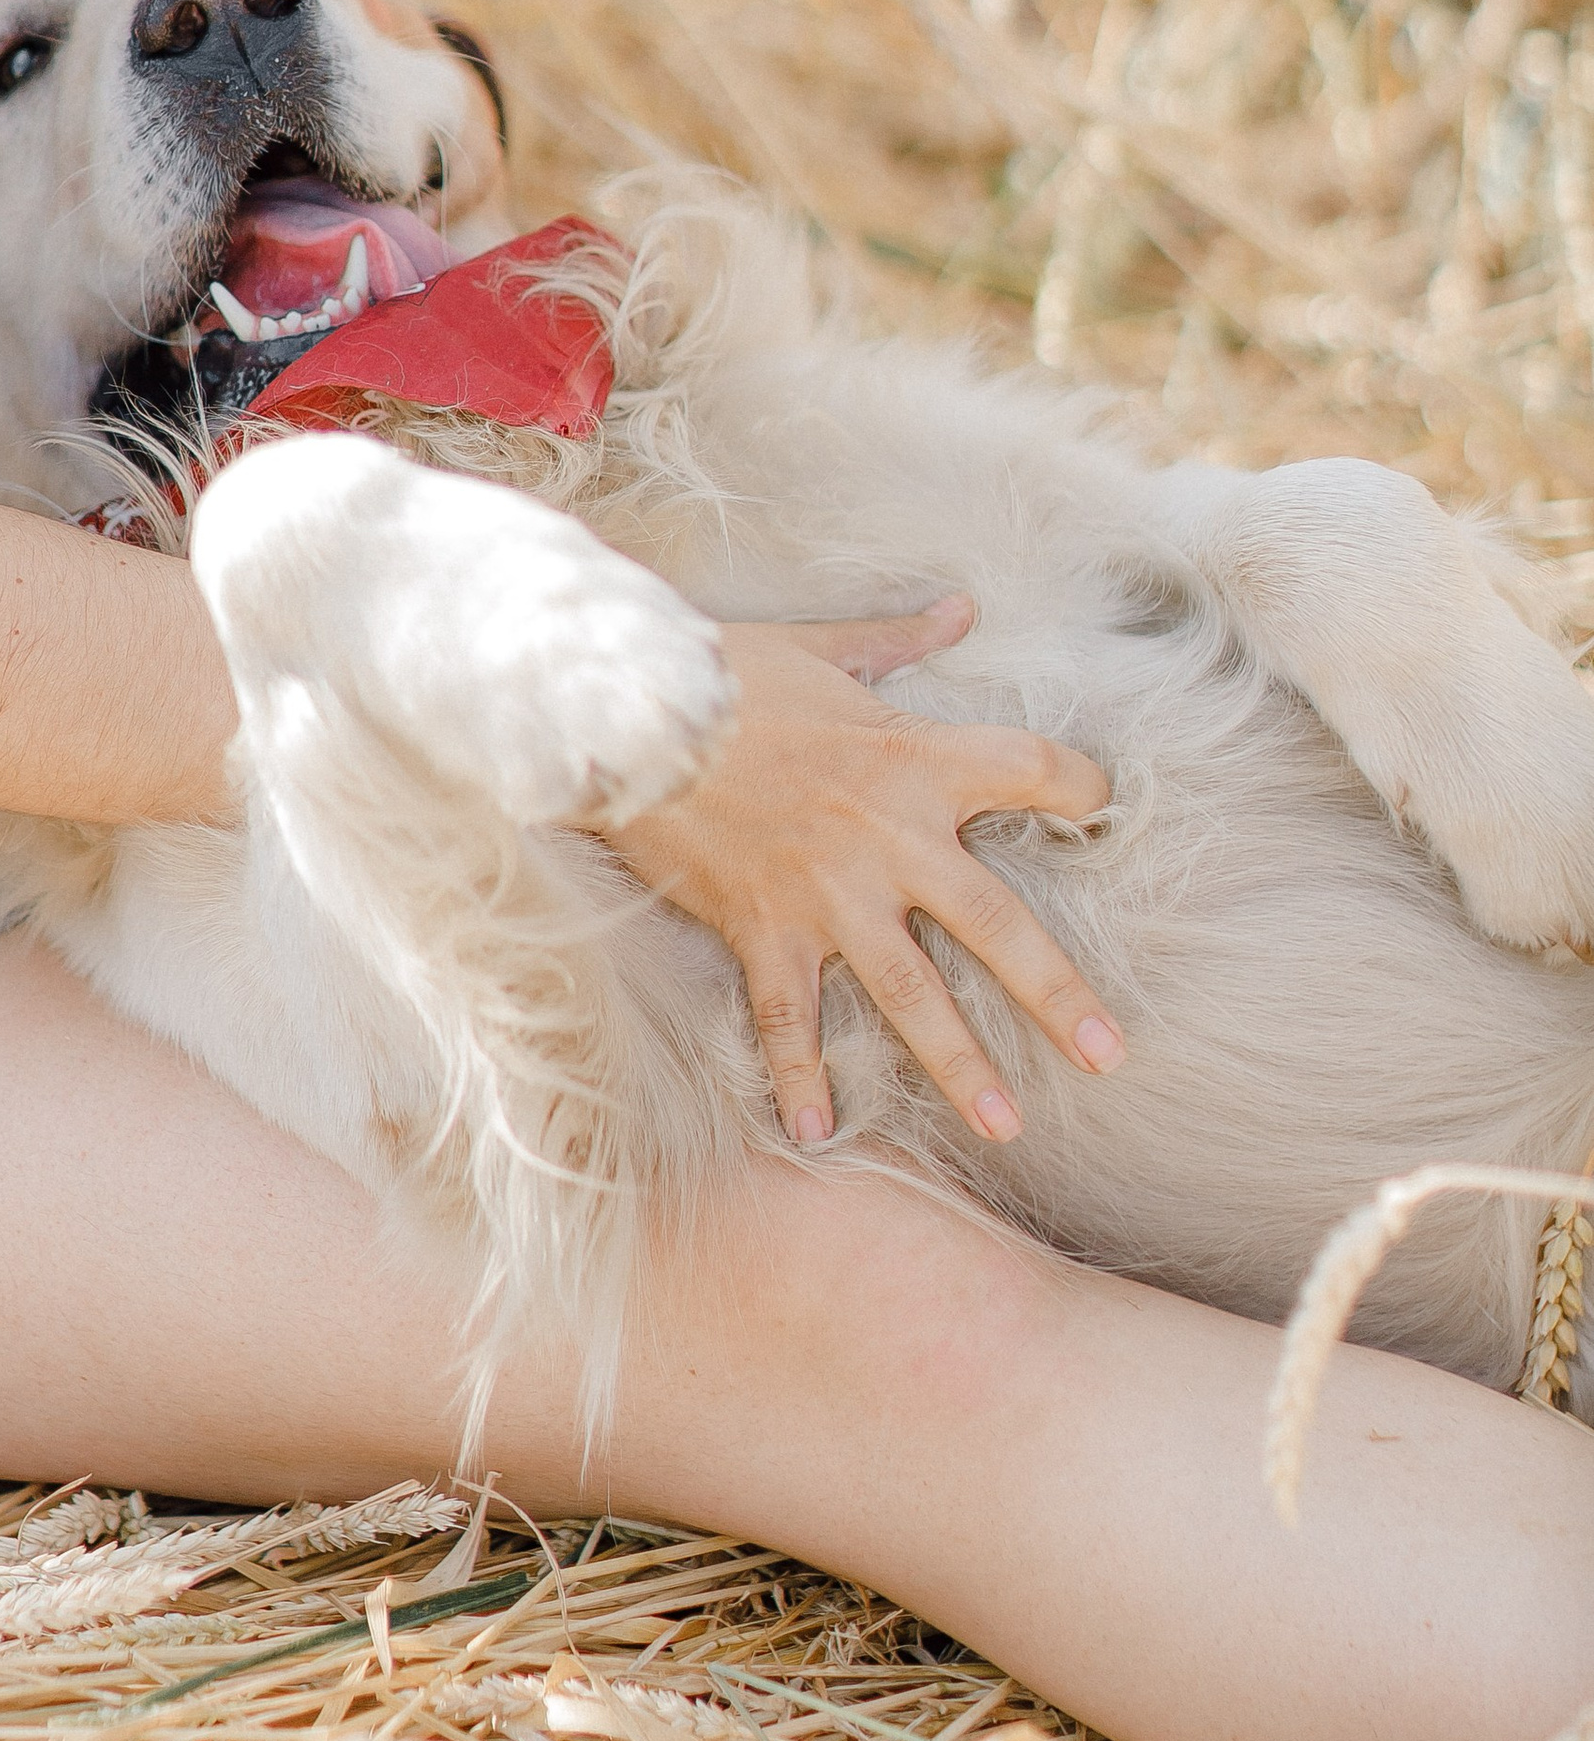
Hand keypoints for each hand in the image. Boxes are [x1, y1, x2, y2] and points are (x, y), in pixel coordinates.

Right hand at [610, 596, 1117, 1147]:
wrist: (631, 711)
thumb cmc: (727, 672)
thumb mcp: (822, 646)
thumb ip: (897, 641)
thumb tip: (961, 607)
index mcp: (917, 757)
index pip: (1033, 770)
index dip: (1080, 787)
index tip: (1102, 806)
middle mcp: (889, 837)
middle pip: (998, 924)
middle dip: (1058, 993)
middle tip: (1110, 1055)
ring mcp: (828, 893)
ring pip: (911, 993)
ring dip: (961, 1062)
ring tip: (1007, 1122)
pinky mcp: (764, 926)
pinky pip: (789, 1018)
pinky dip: (799, 1078)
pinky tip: (818, 1133)